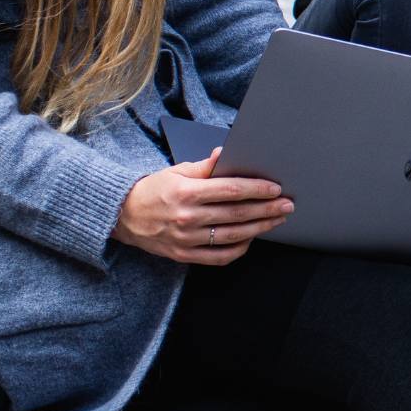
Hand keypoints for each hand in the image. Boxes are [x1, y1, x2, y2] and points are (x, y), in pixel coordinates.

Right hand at [111, 148, 292, 264]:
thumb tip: (225, 153)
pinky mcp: (184, 255)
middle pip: (237, 214)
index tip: (276, 188)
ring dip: (260, 228)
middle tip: (287, 204)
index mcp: (186, 193)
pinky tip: (252, 238)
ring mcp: (186, 239)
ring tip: (277, 219)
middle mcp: (187, 218)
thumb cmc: (153, 190)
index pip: (231, 191)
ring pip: (233, 236)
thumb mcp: (177, 171)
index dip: (257, 189)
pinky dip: (240, 249)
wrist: (122, 216)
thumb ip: (205, 166)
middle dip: (267, 208)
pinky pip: (220, 256)